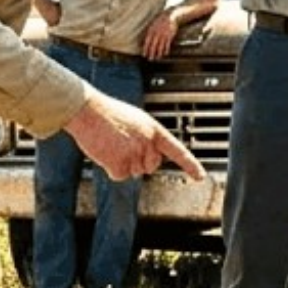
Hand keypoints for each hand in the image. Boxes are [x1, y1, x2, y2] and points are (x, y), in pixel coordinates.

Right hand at [65, 91, 205, 181]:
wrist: (88, 111)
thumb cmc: (107, 114)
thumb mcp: (135, 121)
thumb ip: (146, 138)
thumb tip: (147, 158)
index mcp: (153, 130)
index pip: (177, 150)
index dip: (190, 165)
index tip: (199, 176)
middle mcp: (148, 143)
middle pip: (150, 166)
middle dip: (137, 162)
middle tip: (121, 146)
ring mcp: (135, 154)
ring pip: (133, 172)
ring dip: (121, 164)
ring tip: (111, 144)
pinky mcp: (120, 163)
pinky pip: (119, 176)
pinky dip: (110, 169)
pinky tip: (105, 152)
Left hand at [141, 11, 177, 60]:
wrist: (170, 16)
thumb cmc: (160, 21)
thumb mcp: (153, 25)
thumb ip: (150, 33)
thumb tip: (146, 41)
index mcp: (151, 30)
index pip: (147, 41)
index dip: (145, 49)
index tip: (144, 55)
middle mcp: (157, 33)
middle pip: (153, 45)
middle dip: (151, 52)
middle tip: (150, 59)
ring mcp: (163, 34)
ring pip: (160, 46)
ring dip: (158, 53)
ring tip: (157, 58)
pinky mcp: (169, 35)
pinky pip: (167, 44)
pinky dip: (166, 49)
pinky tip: (165, 53)